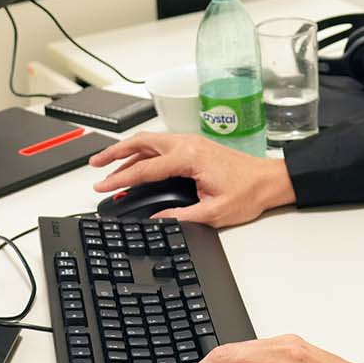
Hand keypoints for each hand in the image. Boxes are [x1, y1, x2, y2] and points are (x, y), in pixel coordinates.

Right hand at [89, 132, 294, 226]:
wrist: (269, 181)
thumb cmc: (248, 192)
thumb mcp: (214, 212)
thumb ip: (181, 217)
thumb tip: (156, 221)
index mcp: (189, 157)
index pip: (145, 168)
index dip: (120, 178)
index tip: (103, 187)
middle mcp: (187, 144)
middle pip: (141, 143)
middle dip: (114, 153)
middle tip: (94, 166)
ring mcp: (190, 143)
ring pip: (149, 141)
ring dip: (126, 151)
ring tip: (106, 163)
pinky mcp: (194, 147)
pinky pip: (160, 146)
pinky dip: (142, 152)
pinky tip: (134, 163)